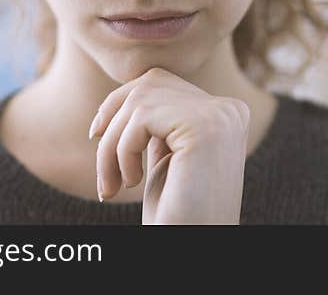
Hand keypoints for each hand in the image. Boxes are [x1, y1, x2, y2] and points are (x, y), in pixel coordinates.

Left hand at [88, 67, 250, 224]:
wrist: (192, 246)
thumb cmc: (176, 214)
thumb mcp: (167, 157)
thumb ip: (160, 121)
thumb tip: (131, 87)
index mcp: (225, 114)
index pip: (161, 82)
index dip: (120, 103)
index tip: (97, 135)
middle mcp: (230, 110)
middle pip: (149, 83)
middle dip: (113, 122)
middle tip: (106, 173)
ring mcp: (222, 116)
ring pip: (140, 100)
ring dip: (113, 144)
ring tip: (115, 183)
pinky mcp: (206, 127)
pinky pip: (141, 117)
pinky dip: (122, 150)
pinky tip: (132, 182)